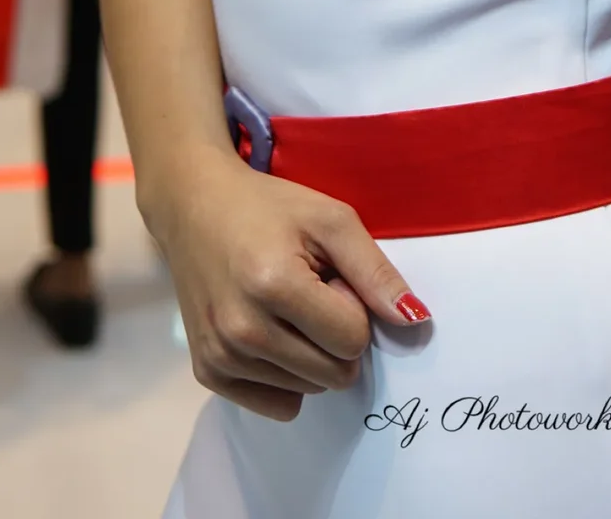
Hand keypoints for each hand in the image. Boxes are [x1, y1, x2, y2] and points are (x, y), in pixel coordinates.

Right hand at [150, 146, 430, 423]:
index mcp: (274, 285)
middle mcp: (242, 330)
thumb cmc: (270, 208)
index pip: (352, 340)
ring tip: (284, 305)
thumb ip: (375, 271)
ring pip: (309, 390)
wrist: (194, 206)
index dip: (352, 306)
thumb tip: (415, 320)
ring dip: (309, 352)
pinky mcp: (206, 372)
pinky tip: (269, 331)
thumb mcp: (331, 219)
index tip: (330, 277)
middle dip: (335, 334)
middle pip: (334, 374)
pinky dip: (286, 376)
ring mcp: (220, 356)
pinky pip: (278, 405)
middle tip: (309, 291)